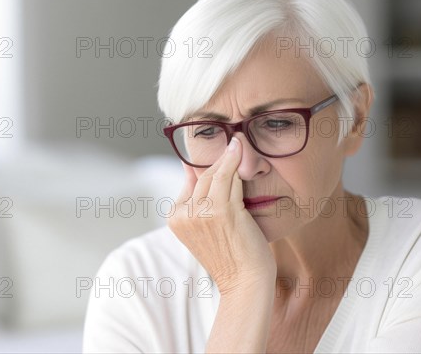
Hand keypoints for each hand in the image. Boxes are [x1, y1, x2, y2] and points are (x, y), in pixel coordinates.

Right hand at [168, 137, 276, 295]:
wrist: (246, 281)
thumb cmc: (232, 254)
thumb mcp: (205, 226)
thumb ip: (198, 198)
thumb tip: (192, 166)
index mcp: (175, 218)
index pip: (191, 181)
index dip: (207, 165)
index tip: (220, 150)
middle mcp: (184, 215)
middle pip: (202, 176)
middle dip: (219, 160)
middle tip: (234, 142)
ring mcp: (201, 213)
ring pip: (215, 175)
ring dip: (229, 156)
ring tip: (238, 141)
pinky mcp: (221, 210)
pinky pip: (228, 176)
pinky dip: (234, 159)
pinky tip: (239, 146)